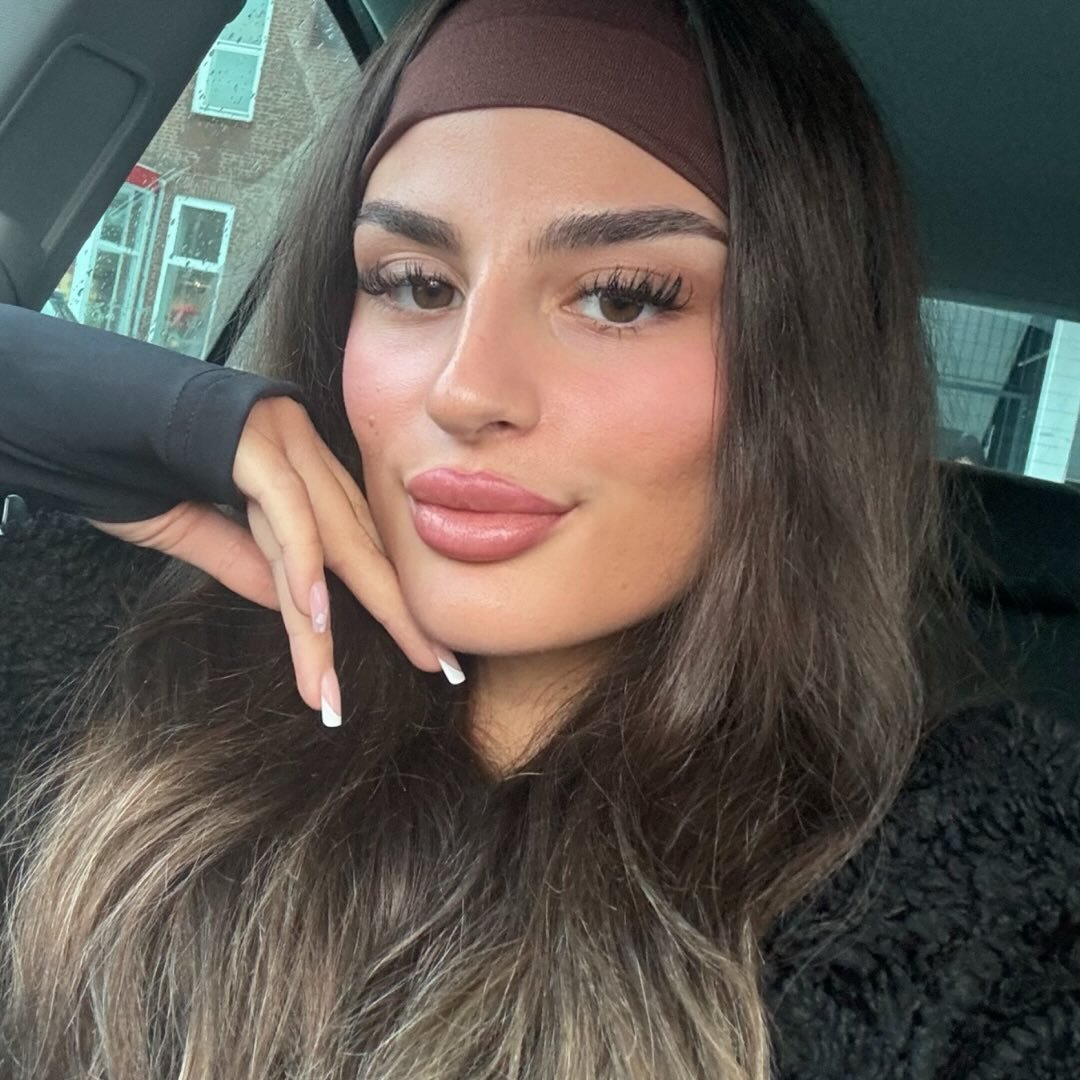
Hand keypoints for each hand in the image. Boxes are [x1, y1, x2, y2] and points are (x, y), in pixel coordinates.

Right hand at [89, 396, 459, 723]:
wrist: (97, 404)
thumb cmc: (148, 462)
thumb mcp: (204, 528)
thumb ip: (250, 563)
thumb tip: (296, 612)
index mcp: (306, 476)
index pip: (358, 546)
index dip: (392, 600)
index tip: (423, 650)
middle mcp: (308, 459)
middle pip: (361, 549)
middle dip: (400, 615)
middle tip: (439, 668)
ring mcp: (286, 446)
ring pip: (327, 544)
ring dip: (333, 625)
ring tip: (336, 689)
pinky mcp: (254, 446)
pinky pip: (286, 514)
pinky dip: (301, 567)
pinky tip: (313, 618)